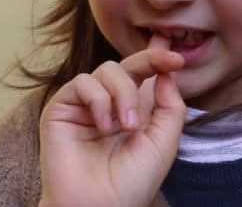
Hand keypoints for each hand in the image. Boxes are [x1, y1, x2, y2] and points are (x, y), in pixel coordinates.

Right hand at [39, 34, 185, 206]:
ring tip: (127, 127)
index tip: (178, 58)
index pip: (145, 75)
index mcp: (135, 111)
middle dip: (150, 59)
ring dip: (124, 94)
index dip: (158, 57)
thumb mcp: (163, 143)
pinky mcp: (62, 107)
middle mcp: (110, 103)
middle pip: (129, 64)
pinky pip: (83, 83)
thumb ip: (170, 107)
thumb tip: (166, 73)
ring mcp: (85, 104)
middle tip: (167, 62)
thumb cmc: (131, 182)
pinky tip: (103, 126)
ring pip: (108, 70)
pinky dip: (99, 100)